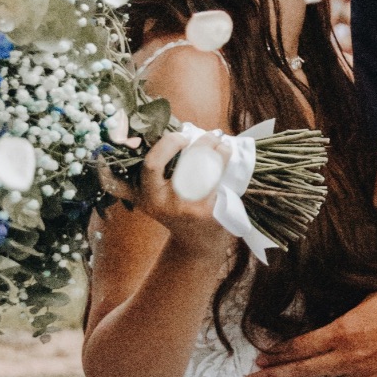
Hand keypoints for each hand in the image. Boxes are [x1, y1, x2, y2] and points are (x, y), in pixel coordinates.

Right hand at [117, 132, 230, 255]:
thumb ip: (163, 171)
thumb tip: (182, 130)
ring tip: (223, 144)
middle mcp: (162, 204)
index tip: (182, 136)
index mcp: (147, 196)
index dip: (168, 145)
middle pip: (185, 165)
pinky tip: (228, 156)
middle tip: (211, 135)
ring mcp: (185, 208)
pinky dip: (225, 164)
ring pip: (204, 171)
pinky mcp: (206, 212)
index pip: (152, 164)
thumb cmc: (178, 212)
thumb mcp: (160, 196)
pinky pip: (217, 181)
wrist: (195, 245)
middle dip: (201, 144)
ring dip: (218, 152)